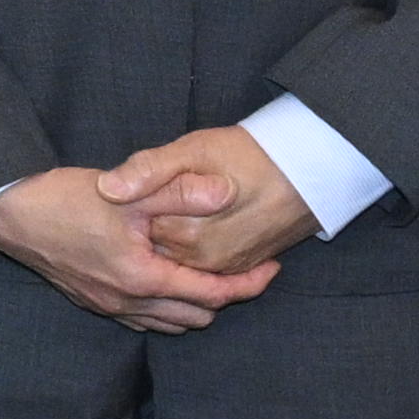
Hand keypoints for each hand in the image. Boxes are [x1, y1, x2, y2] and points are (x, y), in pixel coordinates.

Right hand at [0, 168, 232, 333]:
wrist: (10, 213)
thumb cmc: (66, 199)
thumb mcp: (129, 190)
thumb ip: (181, 192)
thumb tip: (227, 193)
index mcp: (142, 278)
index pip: (213, 295)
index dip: (249, 283)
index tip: (272, 267)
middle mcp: (127, 302)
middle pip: (196, 318)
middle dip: (225, 297)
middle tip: (241, 267)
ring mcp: (108, 307)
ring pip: (170, 324)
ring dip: (195, 305)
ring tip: (208, 273)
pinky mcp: (93, 302)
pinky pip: (143, 320)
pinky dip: (165, 307)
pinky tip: (165, 279)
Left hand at [103, 122, 328, 282]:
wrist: (312, 170)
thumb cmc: (251, 154)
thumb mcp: (194, 149)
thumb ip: (149, 170)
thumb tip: (107, 189)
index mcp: (185, 233)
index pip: (135, 230)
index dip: (129, 209)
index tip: (128, 189)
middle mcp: (203, 260)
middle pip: (153, 247)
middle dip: (143, 227)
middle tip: (152, 197)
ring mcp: (223, 268)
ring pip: (176, 258)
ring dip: (167, 238)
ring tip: (175, 206)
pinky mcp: (239, 269)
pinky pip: (201, 266)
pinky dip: (189, 250)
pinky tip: (193, 222)